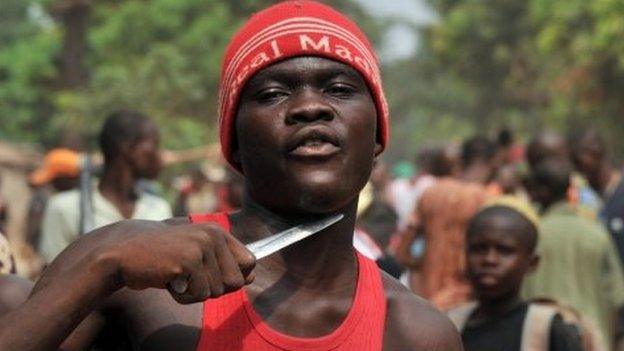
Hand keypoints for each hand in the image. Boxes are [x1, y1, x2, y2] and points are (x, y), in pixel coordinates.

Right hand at [102, 219, 255, 303]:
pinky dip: (182, 296)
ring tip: (176, 276)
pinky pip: (198, 295)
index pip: (250, 261)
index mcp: (217, 231)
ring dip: (194, 293)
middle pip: (236, 281)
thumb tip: (252, 276)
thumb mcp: (196, 255)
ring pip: (216, 291)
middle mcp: (212, 235)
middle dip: (213, 288)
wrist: (122, 255)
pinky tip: (168, 281)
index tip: (210, 276)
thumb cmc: (161, 258)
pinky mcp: (187, 261)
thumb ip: (223, 264)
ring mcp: (200, 246)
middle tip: (189, 278)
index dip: (234, 277)